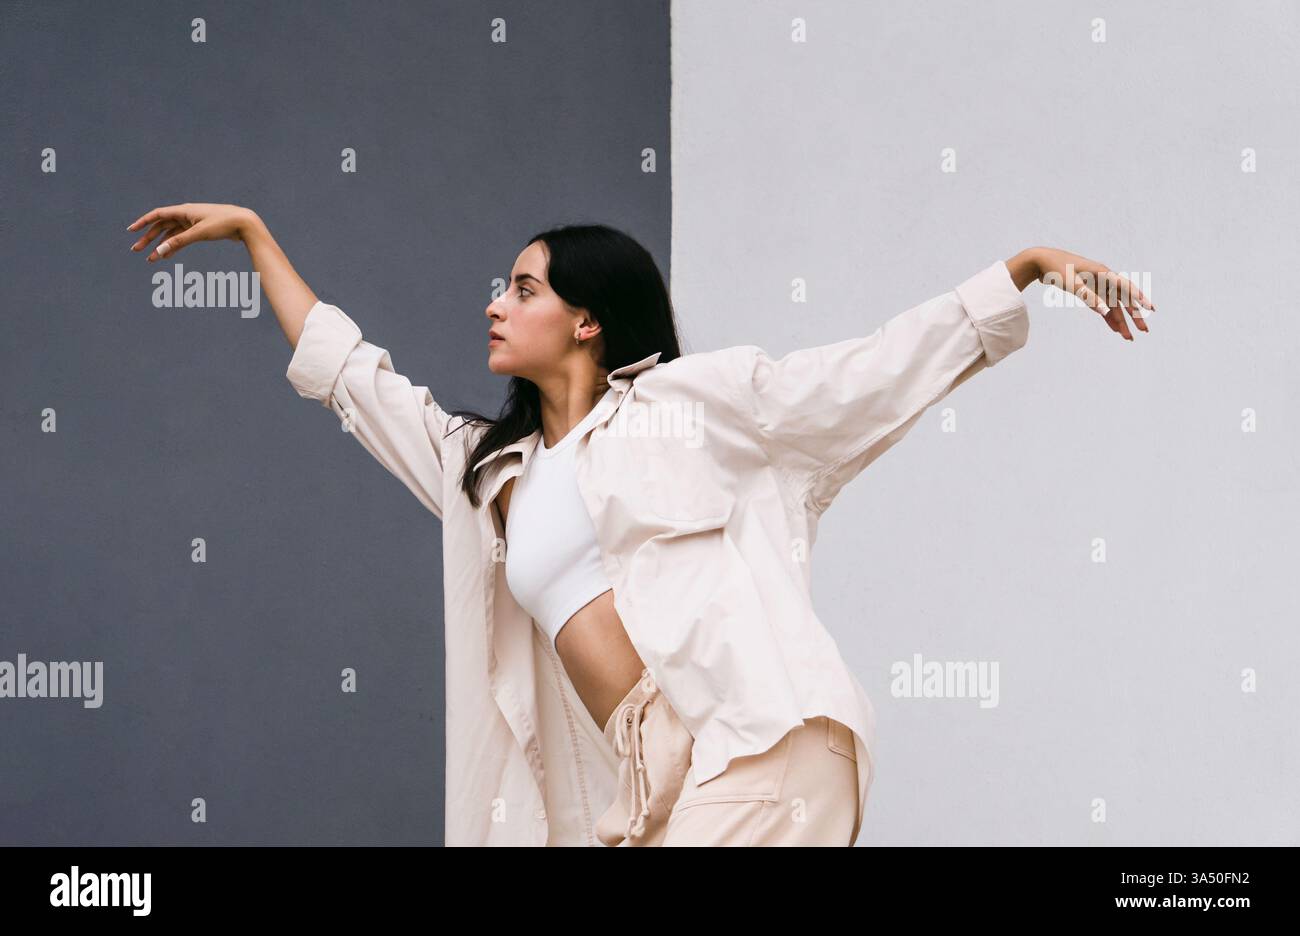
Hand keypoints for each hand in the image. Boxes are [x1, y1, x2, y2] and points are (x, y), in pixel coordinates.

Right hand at [126, 203, 258, 260]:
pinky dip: (174, 247)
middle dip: (148, 238)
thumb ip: (178, 242)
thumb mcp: (199, 233)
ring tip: (150, 259)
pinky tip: (167, 256)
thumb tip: (159, 252)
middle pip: (161, 226)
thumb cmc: (223, 224)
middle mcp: (186, 215)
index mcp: (184, 210)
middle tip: (136, 250)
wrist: (245, 223)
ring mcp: (193, 223)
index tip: (130, 230)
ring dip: (161, 246)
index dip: (142, 222)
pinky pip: (182, 239)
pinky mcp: (200, 230)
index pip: (157, 215)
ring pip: (171, 234)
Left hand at [1031, 246, 1153, 340]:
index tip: (1151, 309)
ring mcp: (1096, 286)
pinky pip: (1102, 306)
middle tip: (1144, 331)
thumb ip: (1089, 297)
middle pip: (1123, 300)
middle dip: (1134, 316)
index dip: (1140, 298)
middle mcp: (1103, 279)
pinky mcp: (1088, 291)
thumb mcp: (1072, 284)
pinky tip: (1114, 329)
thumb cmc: (1057, 269)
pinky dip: (1108, 317)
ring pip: (1113, 306)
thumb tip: (1105, 311)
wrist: (1041, 261)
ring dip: (1121, 321)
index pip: (1126, 287)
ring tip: (1128, 337)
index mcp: (1103, 273)